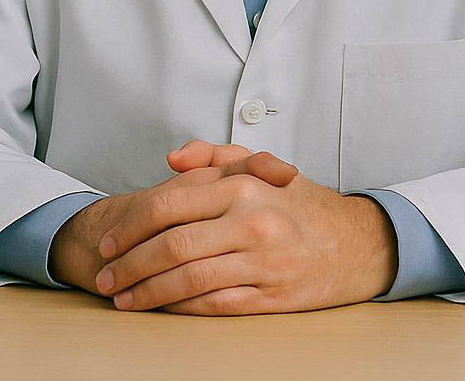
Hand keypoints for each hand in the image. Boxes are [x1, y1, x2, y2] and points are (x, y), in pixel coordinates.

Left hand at [48, 154, 284, 292]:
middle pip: (172, 247)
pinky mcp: (273, 296)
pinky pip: (214, 305)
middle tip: (106, 277)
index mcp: (242, 187)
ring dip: (148, 292)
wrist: (357, 243)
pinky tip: (161, 308)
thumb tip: (170, 159)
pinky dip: (180, 309)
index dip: (130, 227)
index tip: (108, 243)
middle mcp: (251, 222)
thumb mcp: (261, 167)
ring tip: (123, 299)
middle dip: (130, 265)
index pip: (168, 205)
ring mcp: (263, 262)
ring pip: (188, 280)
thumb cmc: (299, 204)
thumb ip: (213, 156)